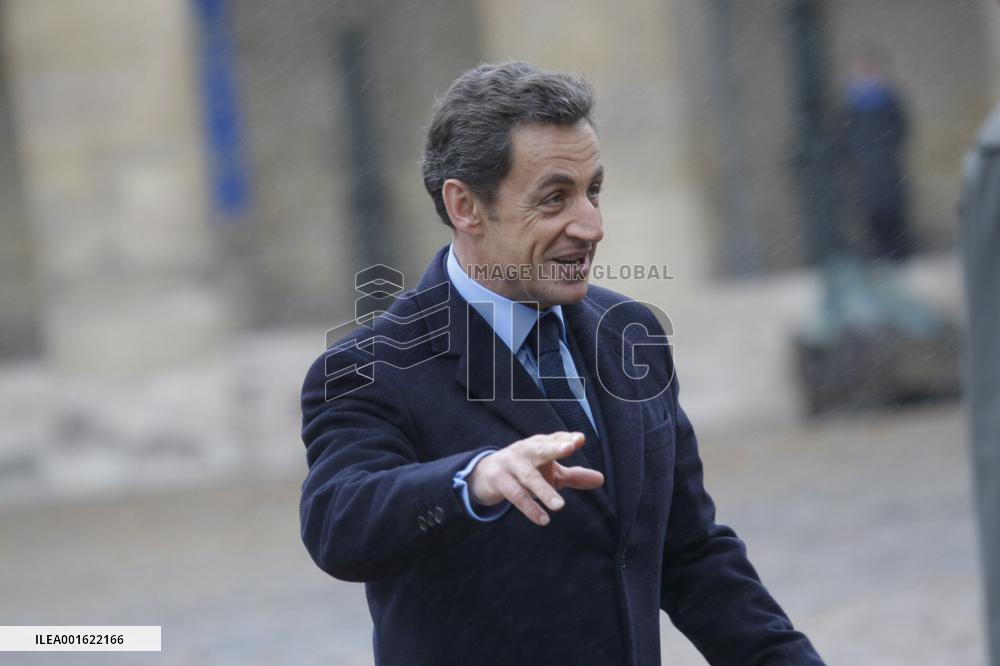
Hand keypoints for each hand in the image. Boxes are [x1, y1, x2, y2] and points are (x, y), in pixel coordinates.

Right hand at [468, 431, 604, 525]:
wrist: (485, 475)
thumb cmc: (525, 470)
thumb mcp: (550, 472)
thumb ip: (575, 475)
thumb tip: (601, 479)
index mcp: (539, 445)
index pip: (554, 439)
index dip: (566, 439)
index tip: (579, 439)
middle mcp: (525, 451)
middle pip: (541, 448)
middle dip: (555, 447)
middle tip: (570, 447)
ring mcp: (511, 465)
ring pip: (529, 478)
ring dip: (544, 491)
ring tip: (560, 506)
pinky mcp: (500, 481)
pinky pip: (516, 495)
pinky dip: (529, 508)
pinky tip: (543, 519)